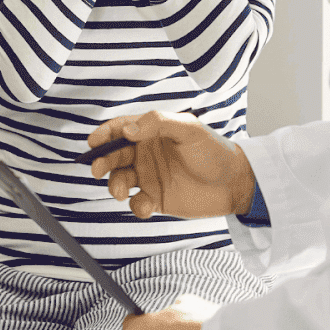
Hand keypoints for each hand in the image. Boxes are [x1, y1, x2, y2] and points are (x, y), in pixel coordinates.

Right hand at [87, 111, 253, 219]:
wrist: (235, 182)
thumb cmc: (214, 151)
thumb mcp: (189, 129)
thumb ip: (158, 124)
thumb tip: (128, 129)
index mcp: (151, 133)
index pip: (120, 130)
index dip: (104, 134)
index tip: (94, 142)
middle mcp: (146, 154)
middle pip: (114, 156)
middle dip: (102, 162)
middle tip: (97, 169)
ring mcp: (149, 177)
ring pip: (120, 180)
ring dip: (114, 185)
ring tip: (120, 192)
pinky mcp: (156, 199)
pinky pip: (136, 204)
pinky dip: (136, 206)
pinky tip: (145, 205)